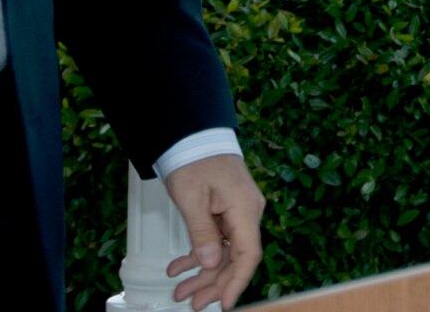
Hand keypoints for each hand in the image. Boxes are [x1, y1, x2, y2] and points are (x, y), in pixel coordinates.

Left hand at [162, 154, 265, 309]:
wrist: (193, 135)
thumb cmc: (194, 159)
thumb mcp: (192, 198)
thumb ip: (202, 233)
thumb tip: (211, 263)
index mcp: (244, 209)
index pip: (248, 255)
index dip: (237, 282)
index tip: (224, 303)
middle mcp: (247, 212)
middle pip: (236, 258)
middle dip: (214, 283)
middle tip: (193, 302)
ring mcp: (238, 211)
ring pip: (225, 252)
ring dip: (203, 272)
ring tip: (181, 290)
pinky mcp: (228, 210)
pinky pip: (218, 239)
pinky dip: (199, 254)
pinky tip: (180, 266)